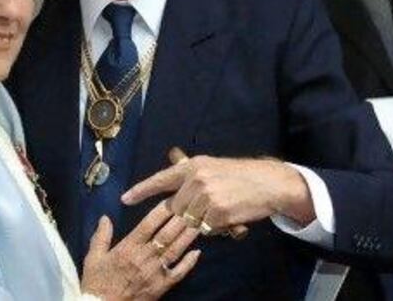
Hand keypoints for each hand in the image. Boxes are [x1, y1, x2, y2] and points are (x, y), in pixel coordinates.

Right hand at [81, 201, 200, 299]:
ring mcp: (155, 272)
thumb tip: (105, 217)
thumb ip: (101, 236)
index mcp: (128, 248)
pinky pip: (178, 273)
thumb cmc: (97, 283)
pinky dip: (189, 263)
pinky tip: (198, 252)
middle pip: (166, 234)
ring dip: (187, 236)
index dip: (162, 210)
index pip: (148, 224)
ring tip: (199, 222)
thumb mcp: (93, 258)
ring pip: (175, 250)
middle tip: (192, 205)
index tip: (172, 198)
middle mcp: (144, 257)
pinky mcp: (162, 287)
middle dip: (179, 218)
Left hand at [122, 155, 315, 228]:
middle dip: (180, 218)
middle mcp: (197, 180)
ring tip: (217, 214)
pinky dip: (216, 229)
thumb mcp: (212, 166)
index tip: (124, 198)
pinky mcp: (218, 214)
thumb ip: (190, 170)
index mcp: (193, 166)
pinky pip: (207, 230)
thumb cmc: (239, 175)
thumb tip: (172, 162)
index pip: (161, 179)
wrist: (267, 182)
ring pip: (190, 221)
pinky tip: (229, 219)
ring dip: (200, 224)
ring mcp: (207, 197)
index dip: (141, 190)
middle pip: (175, 208)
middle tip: (191, 218)